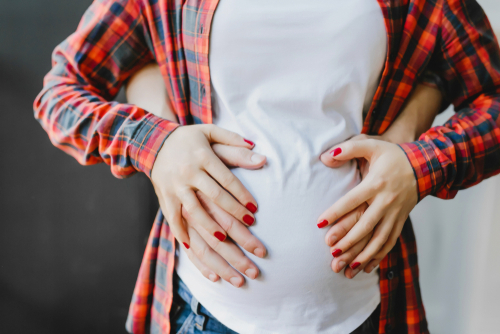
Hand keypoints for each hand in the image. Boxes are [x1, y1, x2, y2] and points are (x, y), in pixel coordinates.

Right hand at [151, 124, 259, 256]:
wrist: (154, 141)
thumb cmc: (189, 139)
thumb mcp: (211, 132)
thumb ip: (234, 142)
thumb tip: (259, 154)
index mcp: (203, 156)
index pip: (227, 179)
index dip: (242, 194)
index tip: (255, 208)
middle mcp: (188, 172)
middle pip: (214, 197)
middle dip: (234, 212)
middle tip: (250, 225)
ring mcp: (175, 186)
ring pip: (194, 211)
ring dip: (210, 227)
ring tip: (225, 241)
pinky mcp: (164, 196)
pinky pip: (172, 218)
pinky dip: (180, 233)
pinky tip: (191, 247)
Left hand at [318, 137, 417, 277]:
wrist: (425, 165)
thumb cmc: (393, 155)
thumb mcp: (372, 145)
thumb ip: (348, 149)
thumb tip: (325, 157)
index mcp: (376, 184)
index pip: (352, 200)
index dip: (335, 212)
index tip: (319, 223)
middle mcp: (386, 201)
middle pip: (366, 225)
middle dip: (349, 241)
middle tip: (332, 252)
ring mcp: (396, 214)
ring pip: (379, 239)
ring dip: (364, 255)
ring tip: (348, 269)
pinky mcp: (401, 221)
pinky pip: (390, 242)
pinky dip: (378, 256)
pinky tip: (365, 268)